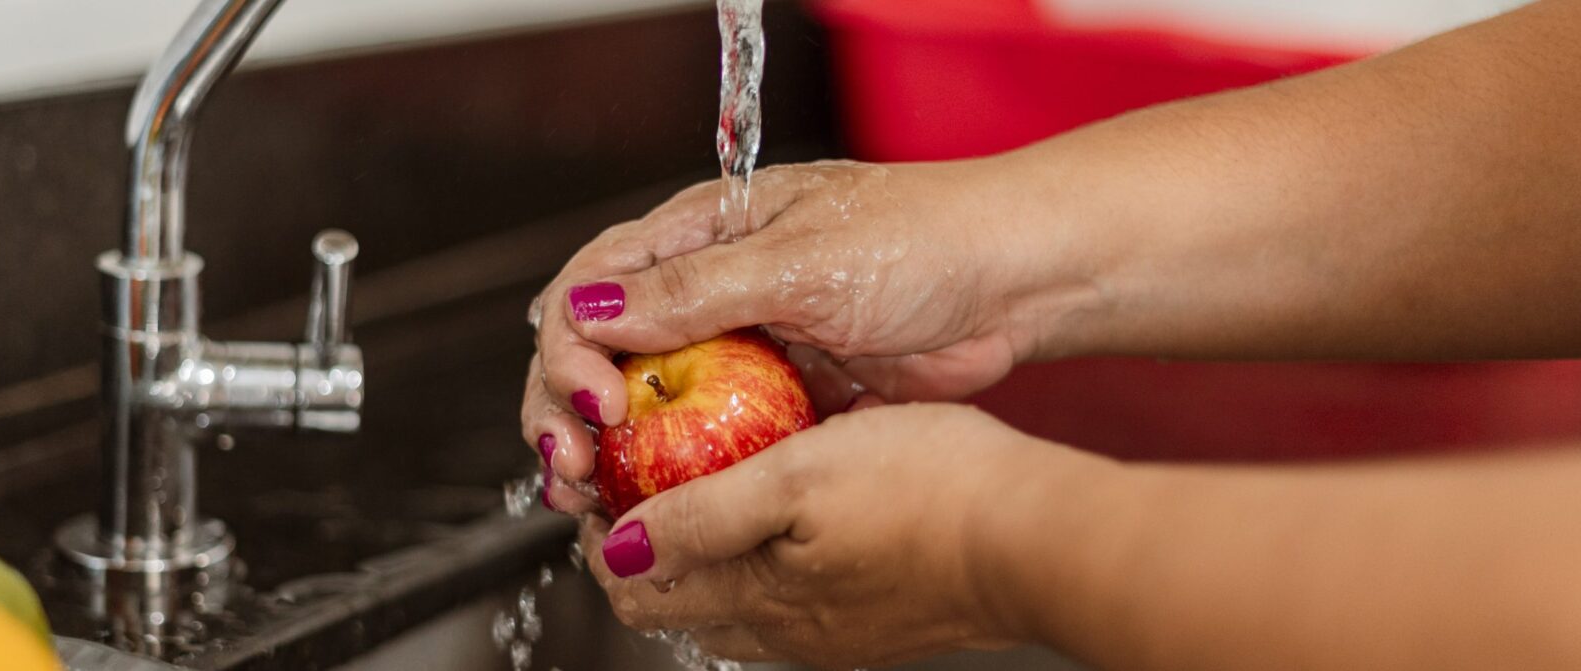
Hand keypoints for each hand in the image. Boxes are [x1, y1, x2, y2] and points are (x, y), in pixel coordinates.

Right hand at [521, 160, 1090, 513]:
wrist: (1013, 283)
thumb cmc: (921, 239)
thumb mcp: (798, 260)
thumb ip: (692, 291)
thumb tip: (590, 309)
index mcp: (697, 233)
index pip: (592, 286)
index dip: (571, 347)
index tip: (596, 401)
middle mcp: (704, 291)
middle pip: (599, 354)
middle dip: (567, 412)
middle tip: (572, 469)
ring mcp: (738, 351)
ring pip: (644, 408)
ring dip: (609, 455)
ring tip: (590, 500)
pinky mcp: (774, 403)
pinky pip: (704, 445)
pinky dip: (672, 478)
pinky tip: (655, 511)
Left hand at [574, 403, 1107, 667]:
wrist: (1042, 536)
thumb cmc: (931, 492)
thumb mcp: (795, 476)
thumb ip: (699, 517)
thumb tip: (618, 547)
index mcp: (756, 598)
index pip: (636, 588)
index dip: (602, 531)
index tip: (601, 473)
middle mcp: (788, 631)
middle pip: (679, 599)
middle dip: (645, 540)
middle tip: (644, 473)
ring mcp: (836, 631)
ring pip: (736, 598)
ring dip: (705, 546)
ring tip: (710, 478)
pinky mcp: (879, 617)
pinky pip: (794, 592)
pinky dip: (766, 551)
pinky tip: (793, 503)